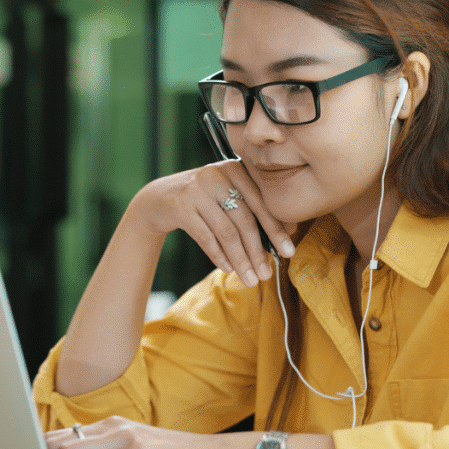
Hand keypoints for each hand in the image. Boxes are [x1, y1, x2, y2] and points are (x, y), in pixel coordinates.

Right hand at [129, 160, 295, 286]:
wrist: (159, 199)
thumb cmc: (204, 201)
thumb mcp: (227, 196)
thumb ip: (254, 208)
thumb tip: (289, 233)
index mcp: (235, 169)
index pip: (261, 202)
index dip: (276, 229)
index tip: (289, 252)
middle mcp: (216, 175)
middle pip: (244, 219)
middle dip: (258, 251)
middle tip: (267, 274)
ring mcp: (196, 190)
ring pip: (226, 232)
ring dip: (241, 259)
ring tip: (250, 279)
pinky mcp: (180, 206)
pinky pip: (206, 238)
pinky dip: (219, 256)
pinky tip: (229, 269)